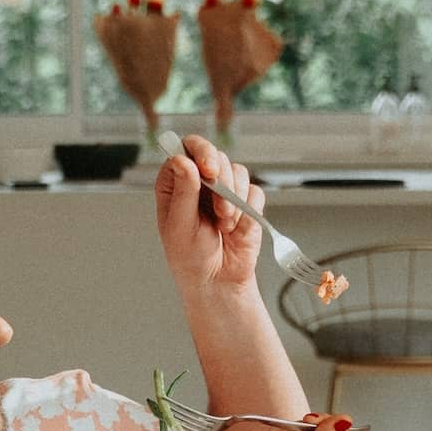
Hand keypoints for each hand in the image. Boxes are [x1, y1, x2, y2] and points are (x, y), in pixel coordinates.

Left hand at [155, 134, 262, 294]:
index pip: (187, 148)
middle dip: (222, 180)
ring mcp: (224, 190)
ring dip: (233, 199)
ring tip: (224, 224)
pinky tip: (235, 229)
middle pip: (216, 155)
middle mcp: (200, 181)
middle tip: (220, 207)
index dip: (200, 152)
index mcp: (176, 182)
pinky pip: (254, 192)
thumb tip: (183, 161)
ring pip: (237, 171)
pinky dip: (248, 211)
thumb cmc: (190, 259)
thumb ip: (183, 192)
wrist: (218, 282)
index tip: (208, 171)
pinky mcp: (246, 203)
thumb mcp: (179, 227)